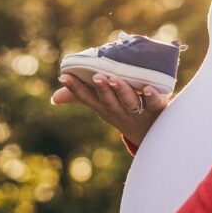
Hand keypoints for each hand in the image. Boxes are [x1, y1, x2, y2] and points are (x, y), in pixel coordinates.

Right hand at [52, 71, 170, 146]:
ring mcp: (138, 111)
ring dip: (121, 91)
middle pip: (108, 100)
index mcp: (105, 107)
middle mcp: (119, 110)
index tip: (64, 76)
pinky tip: (148, 89)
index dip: (75, 88)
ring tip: (114, 79)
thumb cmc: (125, 113)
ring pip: (129, 101)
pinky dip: (152, 97)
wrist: (155, 136)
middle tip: (96, 77)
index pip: (87, 97)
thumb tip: (55, 97)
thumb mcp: (103, 106)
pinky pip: (154, 104)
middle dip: (101, 89)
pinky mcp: (157, 110)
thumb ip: (82, 96)